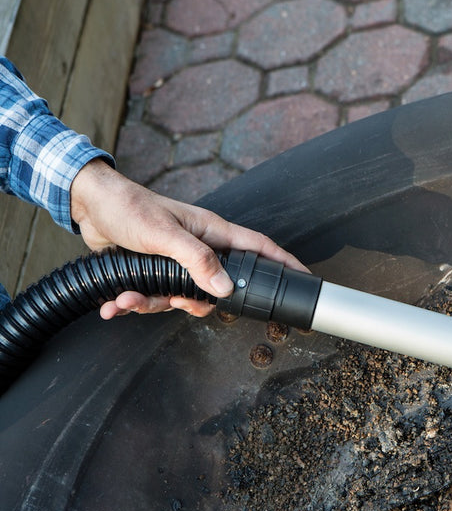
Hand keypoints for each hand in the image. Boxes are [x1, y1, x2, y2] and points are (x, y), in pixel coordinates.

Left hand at [70, 159, 305, 319]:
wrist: (90, 205)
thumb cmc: (129, 208)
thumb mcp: (165, 235)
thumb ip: (197, 261)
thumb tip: (226, 288)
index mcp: (212, 233)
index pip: (258, 248)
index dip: (283, 263)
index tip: (303, 279)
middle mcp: (200, 249)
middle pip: (219, 288)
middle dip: (193, 303)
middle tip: (174, 300)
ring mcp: (178, 263)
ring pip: (182, 298)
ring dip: (151, 304)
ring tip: (126, 299)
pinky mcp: (155, 273)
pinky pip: (155, 299)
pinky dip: (133, 305)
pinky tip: (115, 304)